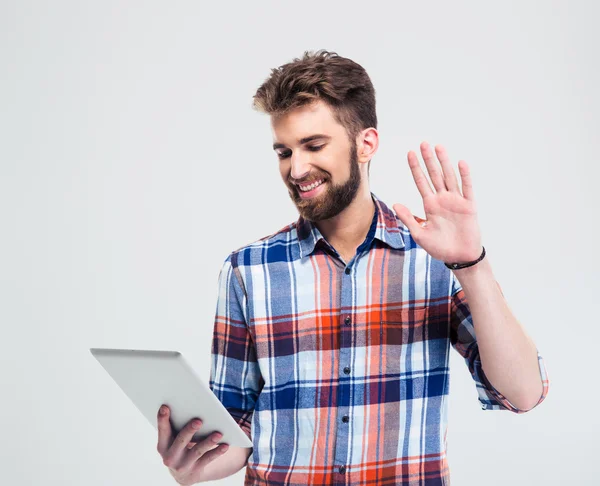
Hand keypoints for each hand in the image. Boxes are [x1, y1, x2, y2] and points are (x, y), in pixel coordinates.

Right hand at [157, 405, 228, 484]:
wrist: (183, 474)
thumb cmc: (179, 445)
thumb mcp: (173, 438)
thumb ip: (177, 422)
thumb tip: (192, 399)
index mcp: (163, 445)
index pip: (163, 430)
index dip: (162, 419)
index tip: (165, 407)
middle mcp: (170, 457)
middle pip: (181, 441)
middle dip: (189, 430)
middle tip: (198, 421)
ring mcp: (183, 465)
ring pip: (197, 451)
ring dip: (208, 442)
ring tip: (218, 433)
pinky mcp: (195, 469)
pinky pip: (208, 459)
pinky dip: (217, 452)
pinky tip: (225, 445)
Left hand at [393, 141, 482, 262]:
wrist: (459, 258)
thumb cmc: (440, 248)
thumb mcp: (419, 234)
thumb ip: (408, 218)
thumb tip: (395, 204)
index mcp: (430, 205)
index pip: (421, 182)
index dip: (415, 168)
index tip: (410, 153)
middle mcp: (442, 199)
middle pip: (434, 175)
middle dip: (428, 160)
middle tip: (423, 143)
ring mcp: (456, 201)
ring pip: (449, 177)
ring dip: (444, 162)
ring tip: (439, 147)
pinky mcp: (469, 206)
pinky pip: (467, 188)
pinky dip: (465, 176)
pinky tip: (461, 163)